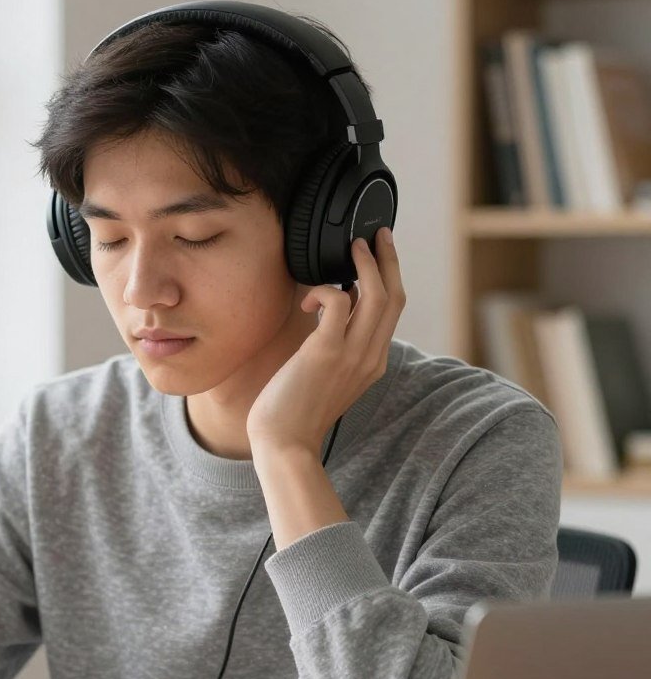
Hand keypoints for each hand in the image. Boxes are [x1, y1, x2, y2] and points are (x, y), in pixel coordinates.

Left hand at [246, 228, 405, 457]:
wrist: (285, 444)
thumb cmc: (296, 410)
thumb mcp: (329, 375)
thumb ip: (340, 345)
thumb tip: (340, 305)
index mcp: (373, 363)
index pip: (393, 311)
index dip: (390, 278)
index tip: (381, 254)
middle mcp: (370, 357)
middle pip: (394, 297)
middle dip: (388, 260)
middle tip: (377, 234)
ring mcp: (351, 355)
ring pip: (375, 295)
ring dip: (366, 264)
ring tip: (352, 245)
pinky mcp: (325, 352)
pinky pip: (337, 303)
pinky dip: (324, 291)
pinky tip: (307, 299)